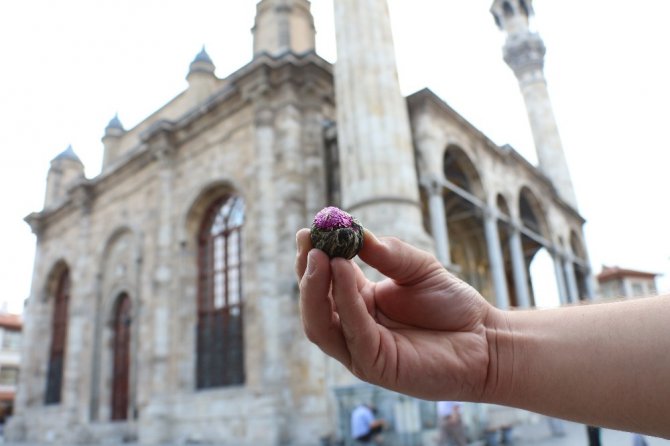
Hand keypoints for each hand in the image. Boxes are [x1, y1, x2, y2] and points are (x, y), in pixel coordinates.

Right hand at [295, 228, 501, 400]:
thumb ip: (388, 253)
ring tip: (320, 256)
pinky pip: (353, 332)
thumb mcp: (419, 268)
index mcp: (359, 303)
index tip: (308, 231)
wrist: (487, 340)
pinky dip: (345, 300)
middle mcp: (354, 327)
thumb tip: (356, 234)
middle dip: (306, 272)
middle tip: (309, 242)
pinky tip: (343, 270)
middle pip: (314, 304)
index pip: (324, 280)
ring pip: (320, 324)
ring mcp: (361, 349)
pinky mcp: (376, 365)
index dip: (312, 257)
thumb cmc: (453, 306)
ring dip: (315, 289)